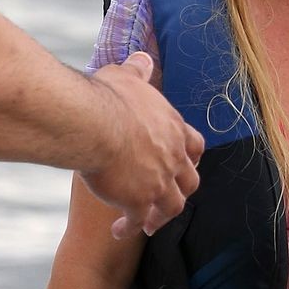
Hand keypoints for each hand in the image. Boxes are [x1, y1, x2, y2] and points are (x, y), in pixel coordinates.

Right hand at [82, 53, 203, 238]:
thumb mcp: (125, 77)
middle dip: (181, 190)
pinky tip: (118, 231)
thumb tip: (144, 57)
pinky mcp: (139, 201)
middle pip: (189, 181)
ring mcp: (159, 181)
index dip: (191, 157)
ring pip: (172, 206)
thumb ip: (137, 71)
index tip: (185, 163)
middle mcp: (172, 156)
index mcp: (172, 128)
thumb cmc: (105, 96)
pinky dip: (131, 228)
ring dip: (161, 216)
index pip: (195, 146)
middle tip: (168, 196)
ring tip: (147, 223)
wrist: (93, 123)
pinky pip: (138, 221)